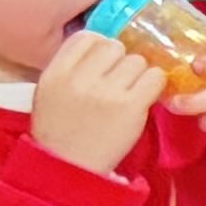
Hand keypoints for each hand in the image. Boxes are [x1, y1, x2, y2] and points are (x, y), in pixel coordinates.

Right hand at [27, 22, 166, 177]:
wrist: (69, 169)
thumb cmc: (61, 130)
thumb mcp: (50, 92)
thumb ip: (72, 65)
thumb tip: (106, 41)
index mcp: (56, 73)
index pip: (87, 37)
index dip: (99, 47)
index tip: (102, 64)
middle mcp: (80, 80)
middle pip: (115, 46)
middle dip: (120, 62)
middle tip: (116, 82)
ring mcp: (107, 92)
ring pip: (138, 61)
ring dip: (138, 75)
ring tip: (127, 93)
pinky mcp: (131, 107)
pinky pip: (155, 78)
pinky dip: (153, 85)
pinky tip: (143, 97)